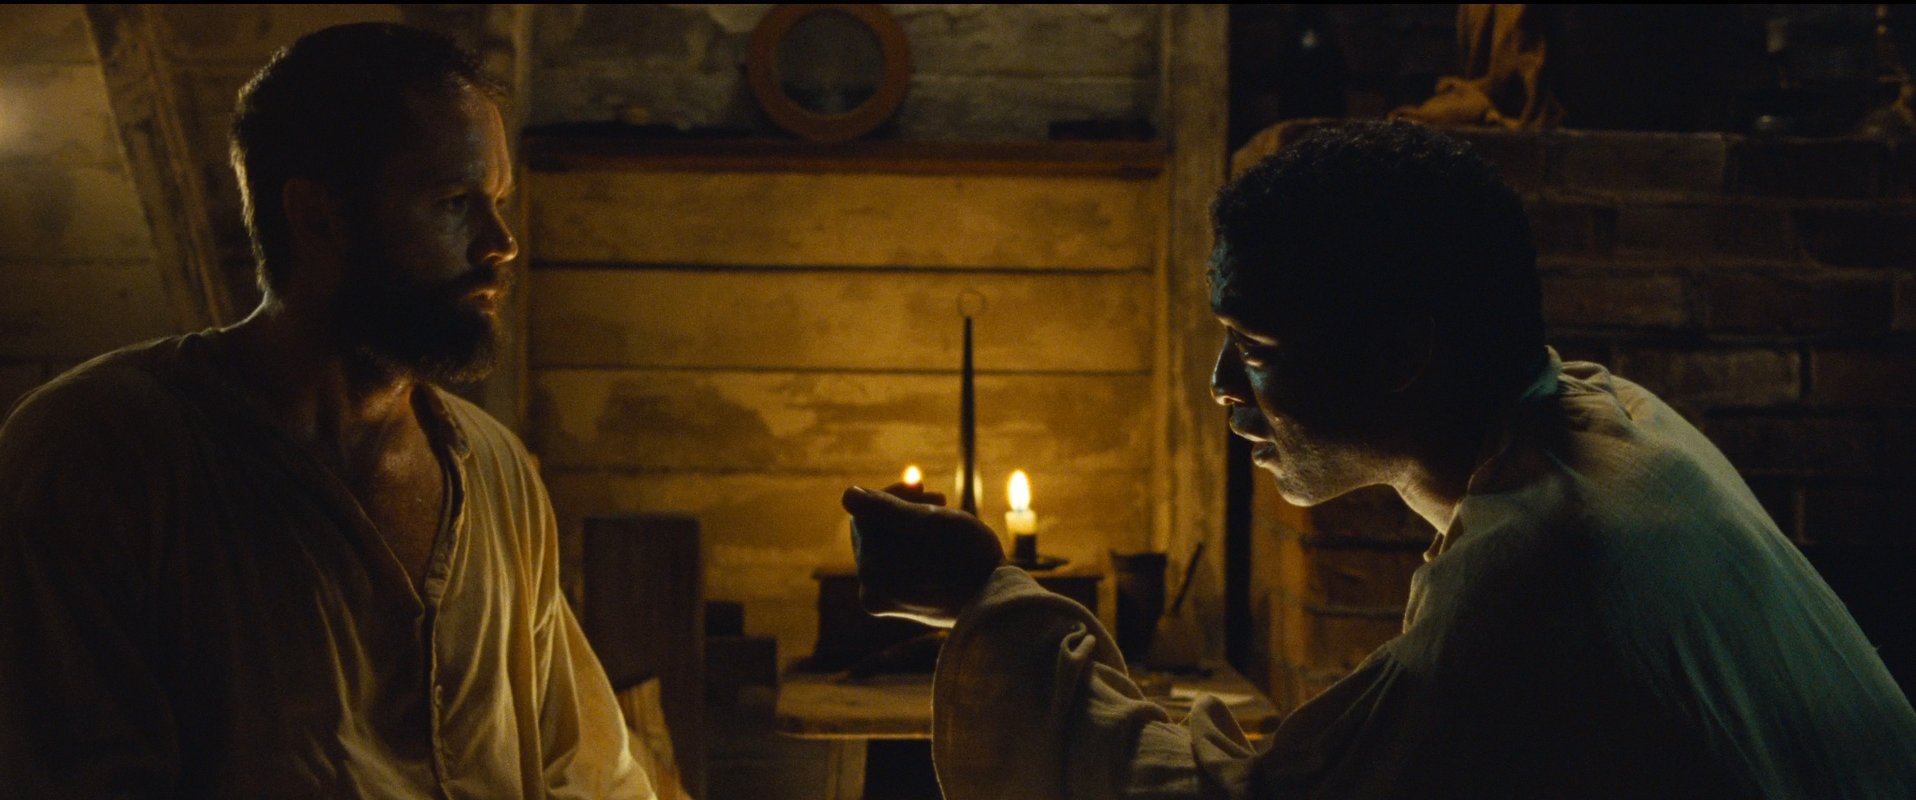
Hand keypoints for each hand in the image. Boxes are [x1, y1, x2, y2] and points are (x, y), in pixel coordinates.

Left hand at [841, 484, 1004, 627]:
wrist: (995, 600)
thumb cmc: (969, 556)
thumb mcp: (931, 521)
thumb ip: (885, 507)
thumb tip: (848, 496)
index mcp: (872, 564)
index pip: (865, 511)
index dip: (895, 494)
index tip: (926, 490)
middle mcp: (868, 585)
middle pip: (873, 529)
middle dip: (902, 513)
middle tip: (940, 503)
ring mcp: (878, 597)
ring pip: (884, 544)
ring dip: (909, 529)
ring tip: (941, 529)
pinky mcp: (891, 606)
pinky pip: (890, 564)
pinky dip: (909, 551)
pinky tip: (936, 550)